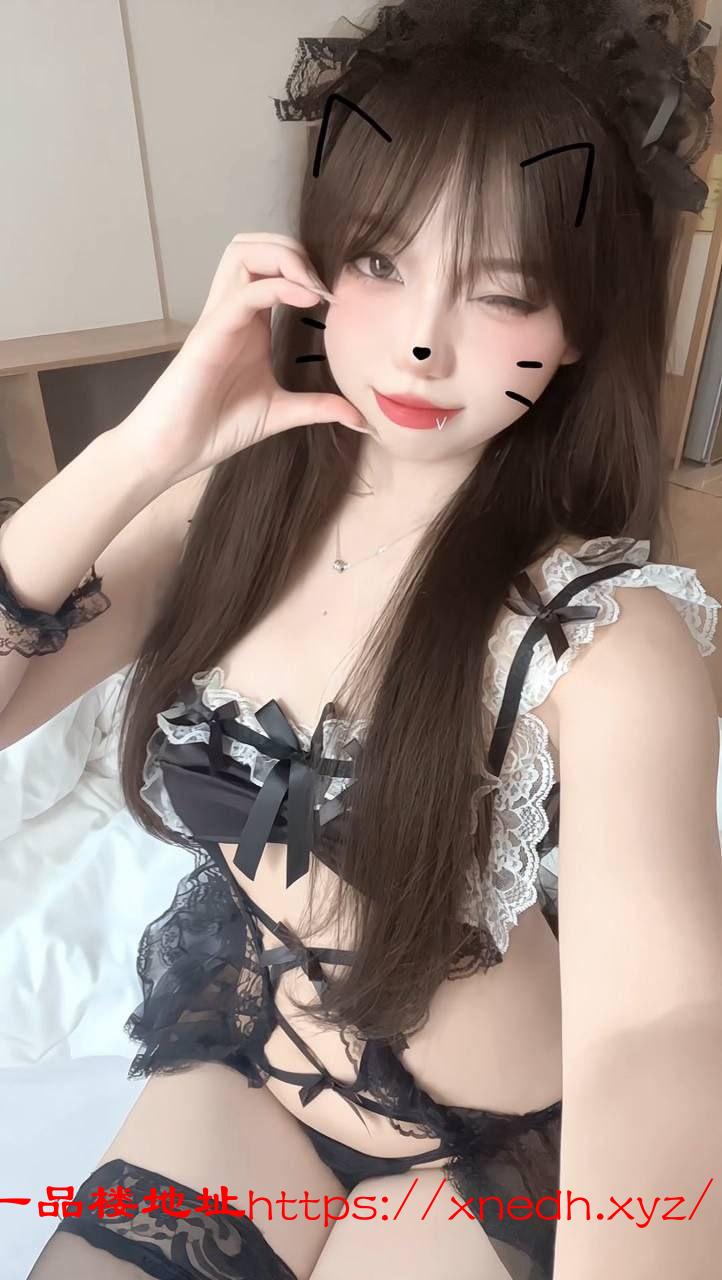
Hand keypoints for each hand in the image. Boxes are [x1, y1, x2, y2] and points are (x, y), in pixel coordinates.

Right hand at [120, 232, 367, 485]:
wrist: (173, 451)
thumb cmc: (216, 426)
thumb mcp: (281, 412)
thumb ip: (318, 407)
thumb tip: (361, 419)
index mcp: (250, 321)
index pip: (272, 265)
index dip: (308, 268)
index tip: (340, 298)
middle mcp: (233, 310)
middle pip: (254, 244)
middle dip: (294, 248)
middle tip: (325, 283)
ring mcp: (219, 318)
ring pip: (243, 252)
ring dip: (284, 256)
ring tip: (314, 287)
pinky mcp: (209, 334)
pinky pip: (244, 293)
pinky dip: (280, 286)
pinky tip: (308, 300)